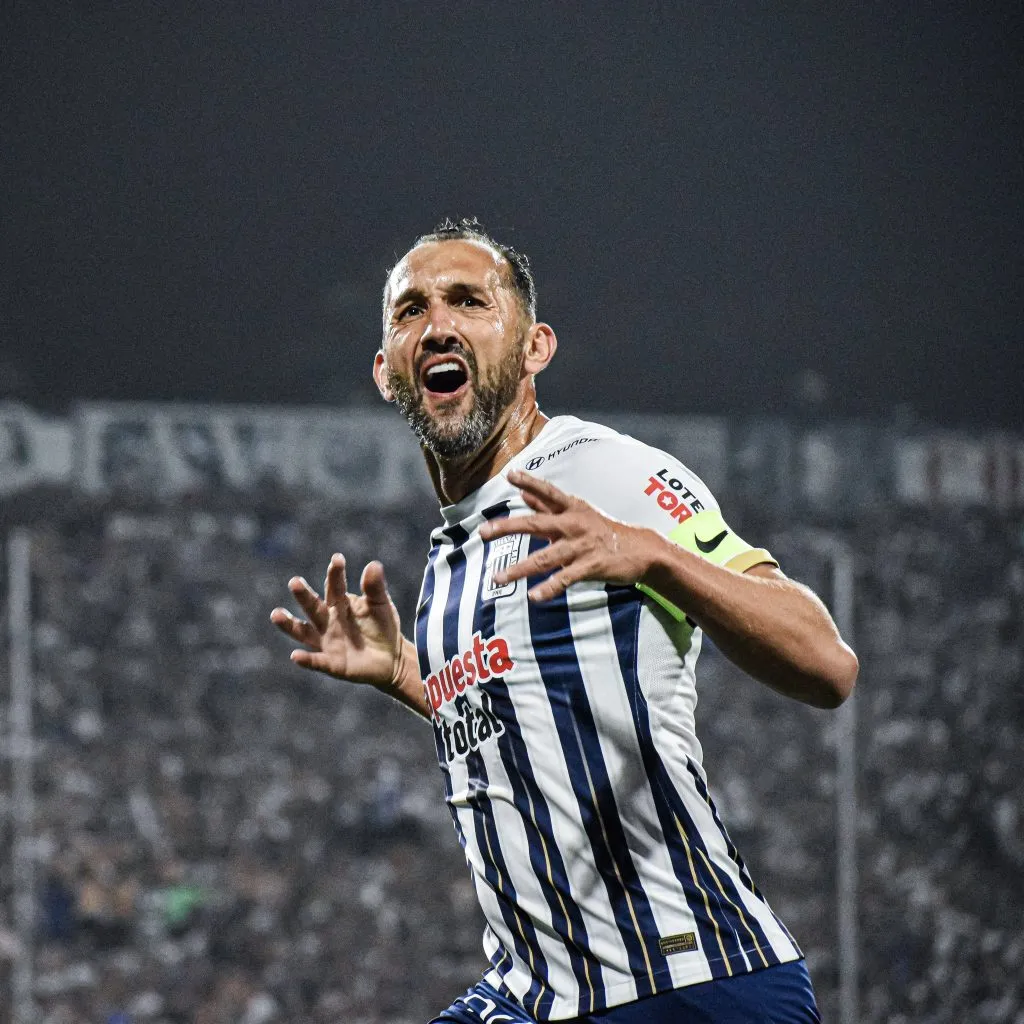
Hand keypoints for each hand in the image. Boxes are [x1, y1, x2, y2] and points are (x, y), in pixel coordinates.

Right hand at [270, 554, 402, 687]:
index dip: (335, 574)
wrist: (391, 658)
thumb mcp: (381, 605)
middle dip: (304, 595)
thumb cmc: (382, 626)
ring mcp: (327, 642)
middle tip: (294, 582)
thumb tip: (374, 564)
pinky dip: (307, 660)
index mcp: (340, 603)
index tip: (337, 559)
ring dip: (289, 624)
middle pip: (313, 607)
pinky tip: (295, 656)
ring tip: (276, 614)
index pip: (335, 587)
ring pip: (304, 632)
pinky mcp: (332, 664)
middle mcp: (328, 621)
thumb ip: (375, 587)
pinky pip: (317, 662)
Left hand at [479, 470, 657, 601]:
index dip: (530, 482)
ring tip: (497, 578)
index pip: (548, 492)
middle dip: (508, 527)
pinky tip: (533, 597)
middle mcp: (574, 524)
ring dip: (519, 569)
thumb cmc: (603, 530)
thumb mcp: (577, 513)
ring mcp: (581, 546)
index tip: (510, 475)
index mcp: (572, 508)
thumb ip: (547, 504)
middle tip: (483, 532)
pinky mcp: (590, 567)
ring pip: (545, 558)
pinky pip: (565, 579)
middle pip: (536, 524)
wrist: (640, 551)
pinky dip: (549, 589)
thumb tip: (522, 493)